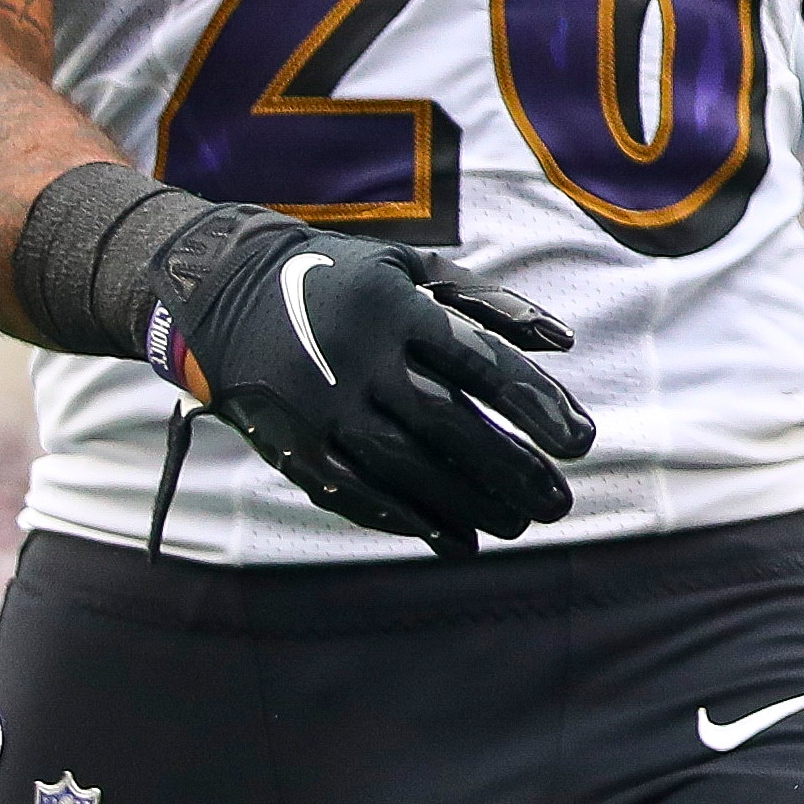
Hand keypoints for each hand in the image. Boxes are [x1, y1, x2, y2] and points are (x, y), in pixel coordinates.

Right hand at [140, 203, 596, 557]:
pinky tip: (449, 537)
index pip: (480, 363)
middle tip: (559, 503)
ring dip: (466, 502)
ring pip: (404, 466)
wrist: (221, 292)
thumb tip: (564, 343)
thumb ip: (490, 303)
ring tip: (517, 524)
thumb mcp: (412, 267)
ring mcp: (321, 405)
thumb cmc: (342, 278)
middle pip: (448, 424)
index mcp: (397, 310)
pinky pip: (351, 490)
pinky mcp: (291, 442)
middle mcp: (360, 360)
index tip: (583, 442)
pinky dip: (403, 517)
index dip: (535, 404)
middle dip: (509, 468)